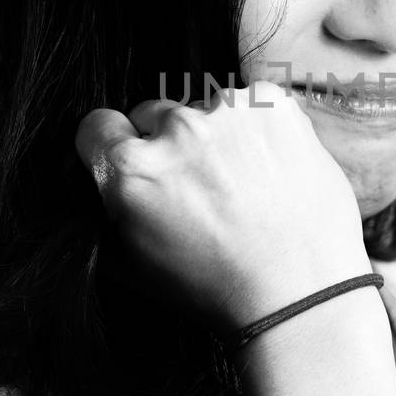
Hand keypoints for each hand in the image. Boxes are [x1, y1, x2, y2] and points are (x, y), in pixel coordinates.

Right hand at [75, 79, 371, 328]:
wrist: (301, 293)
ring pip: (204, 108)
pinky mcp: (274, 103)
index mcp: (129, 169)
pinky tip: (271, 170)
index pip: (97, 125)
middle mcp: (176, 130)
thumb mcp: (130, 264)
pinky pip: (251, 103)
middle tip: (202, 188)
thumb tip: (95, 175)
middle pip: (153, 113)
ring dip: (216, 135)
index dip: (115, 148)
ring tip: (244, 185)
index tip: (139, 165)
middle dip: (170, 145)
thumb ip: (103, 207)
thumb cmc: (217, 288)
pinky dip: (257, 129)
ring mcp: (228, 110)